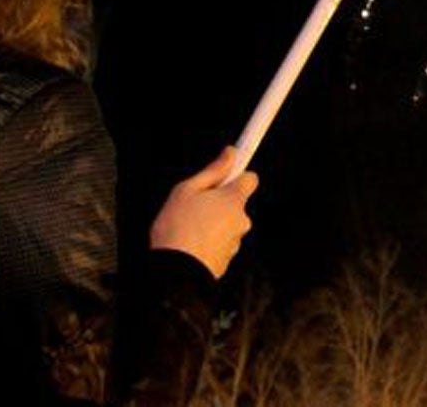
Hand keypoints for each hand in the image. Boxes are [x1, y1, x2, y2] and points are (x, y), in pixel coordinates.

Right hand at [148, 147, 257, 278]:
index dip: (237, 175)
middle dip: (219, 203)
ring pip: (226, 226)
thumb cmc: (177, 230)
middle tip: (195, 207)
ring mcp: (235, 242)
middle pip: (235, 203)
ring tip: (188, 231)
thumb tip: (230, 153)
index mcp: (234, 199)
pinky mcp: (226, 261)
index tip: (226, 174)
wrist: (175, 274)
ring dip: (212, 225)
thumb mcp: (186, 191)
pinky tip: (190, 246)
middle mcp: (241, 220)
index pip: (250, 178)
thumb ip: (212, 170)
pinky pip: (219, 245)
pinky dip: (208, 244)